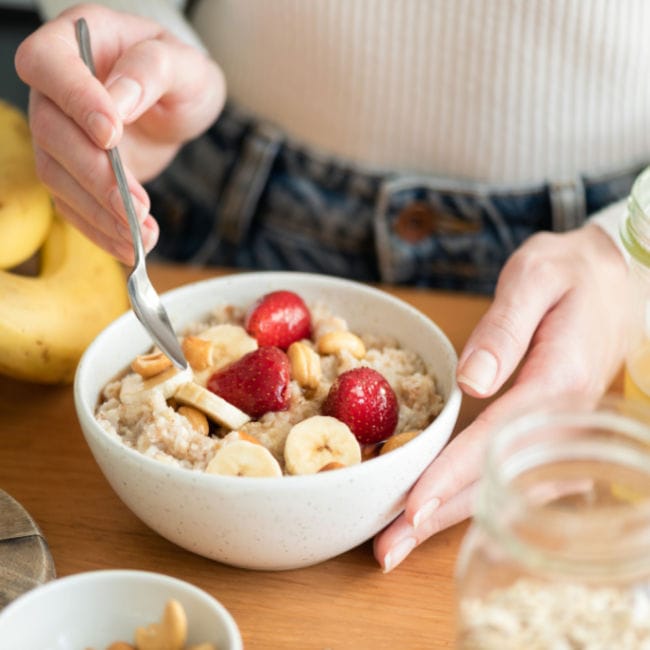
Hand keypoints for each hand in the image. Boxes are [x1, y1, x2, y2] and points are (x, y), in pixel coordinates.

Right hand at [15, 3, 224, 263]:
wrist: (179, 106)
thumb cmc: (181, 76)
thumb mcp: (183, 64)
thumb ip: (151, 71)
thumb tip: (117, 102)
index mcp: (74, 41)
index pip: (48, 65)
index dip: (74, 101)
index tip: (112, 136)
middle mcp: (56, 89)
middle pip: (51, 133)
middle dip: (95, 176)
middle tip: (136, 206)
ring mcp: (61, 133)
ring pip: (58, 177)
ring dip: (100, 213)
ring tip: (143, 235)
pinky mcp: (74, 172)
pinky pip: (73, 205)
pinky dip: (101, 231)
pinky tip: (132, 247)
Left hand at [374, 223, 627, 570]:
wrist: (615, 280)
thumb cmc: (571, 275)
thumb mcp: (535, 278)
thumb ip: (504, 328)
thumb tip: (471, 381)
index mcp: (557, 382)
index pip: (495, 440)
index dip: (451, 477)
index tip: (411, 509)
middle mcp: (563, 420)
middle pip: (496, 481)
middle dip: (439, 516)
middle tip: (388, 549)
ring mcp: (562, 432)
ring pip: (505, 488)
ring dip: (451, 517)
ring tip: (400, 541)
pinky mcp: (554, 432)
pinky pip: (514, 477)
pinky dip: (474, 498)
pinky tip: (441, 512)